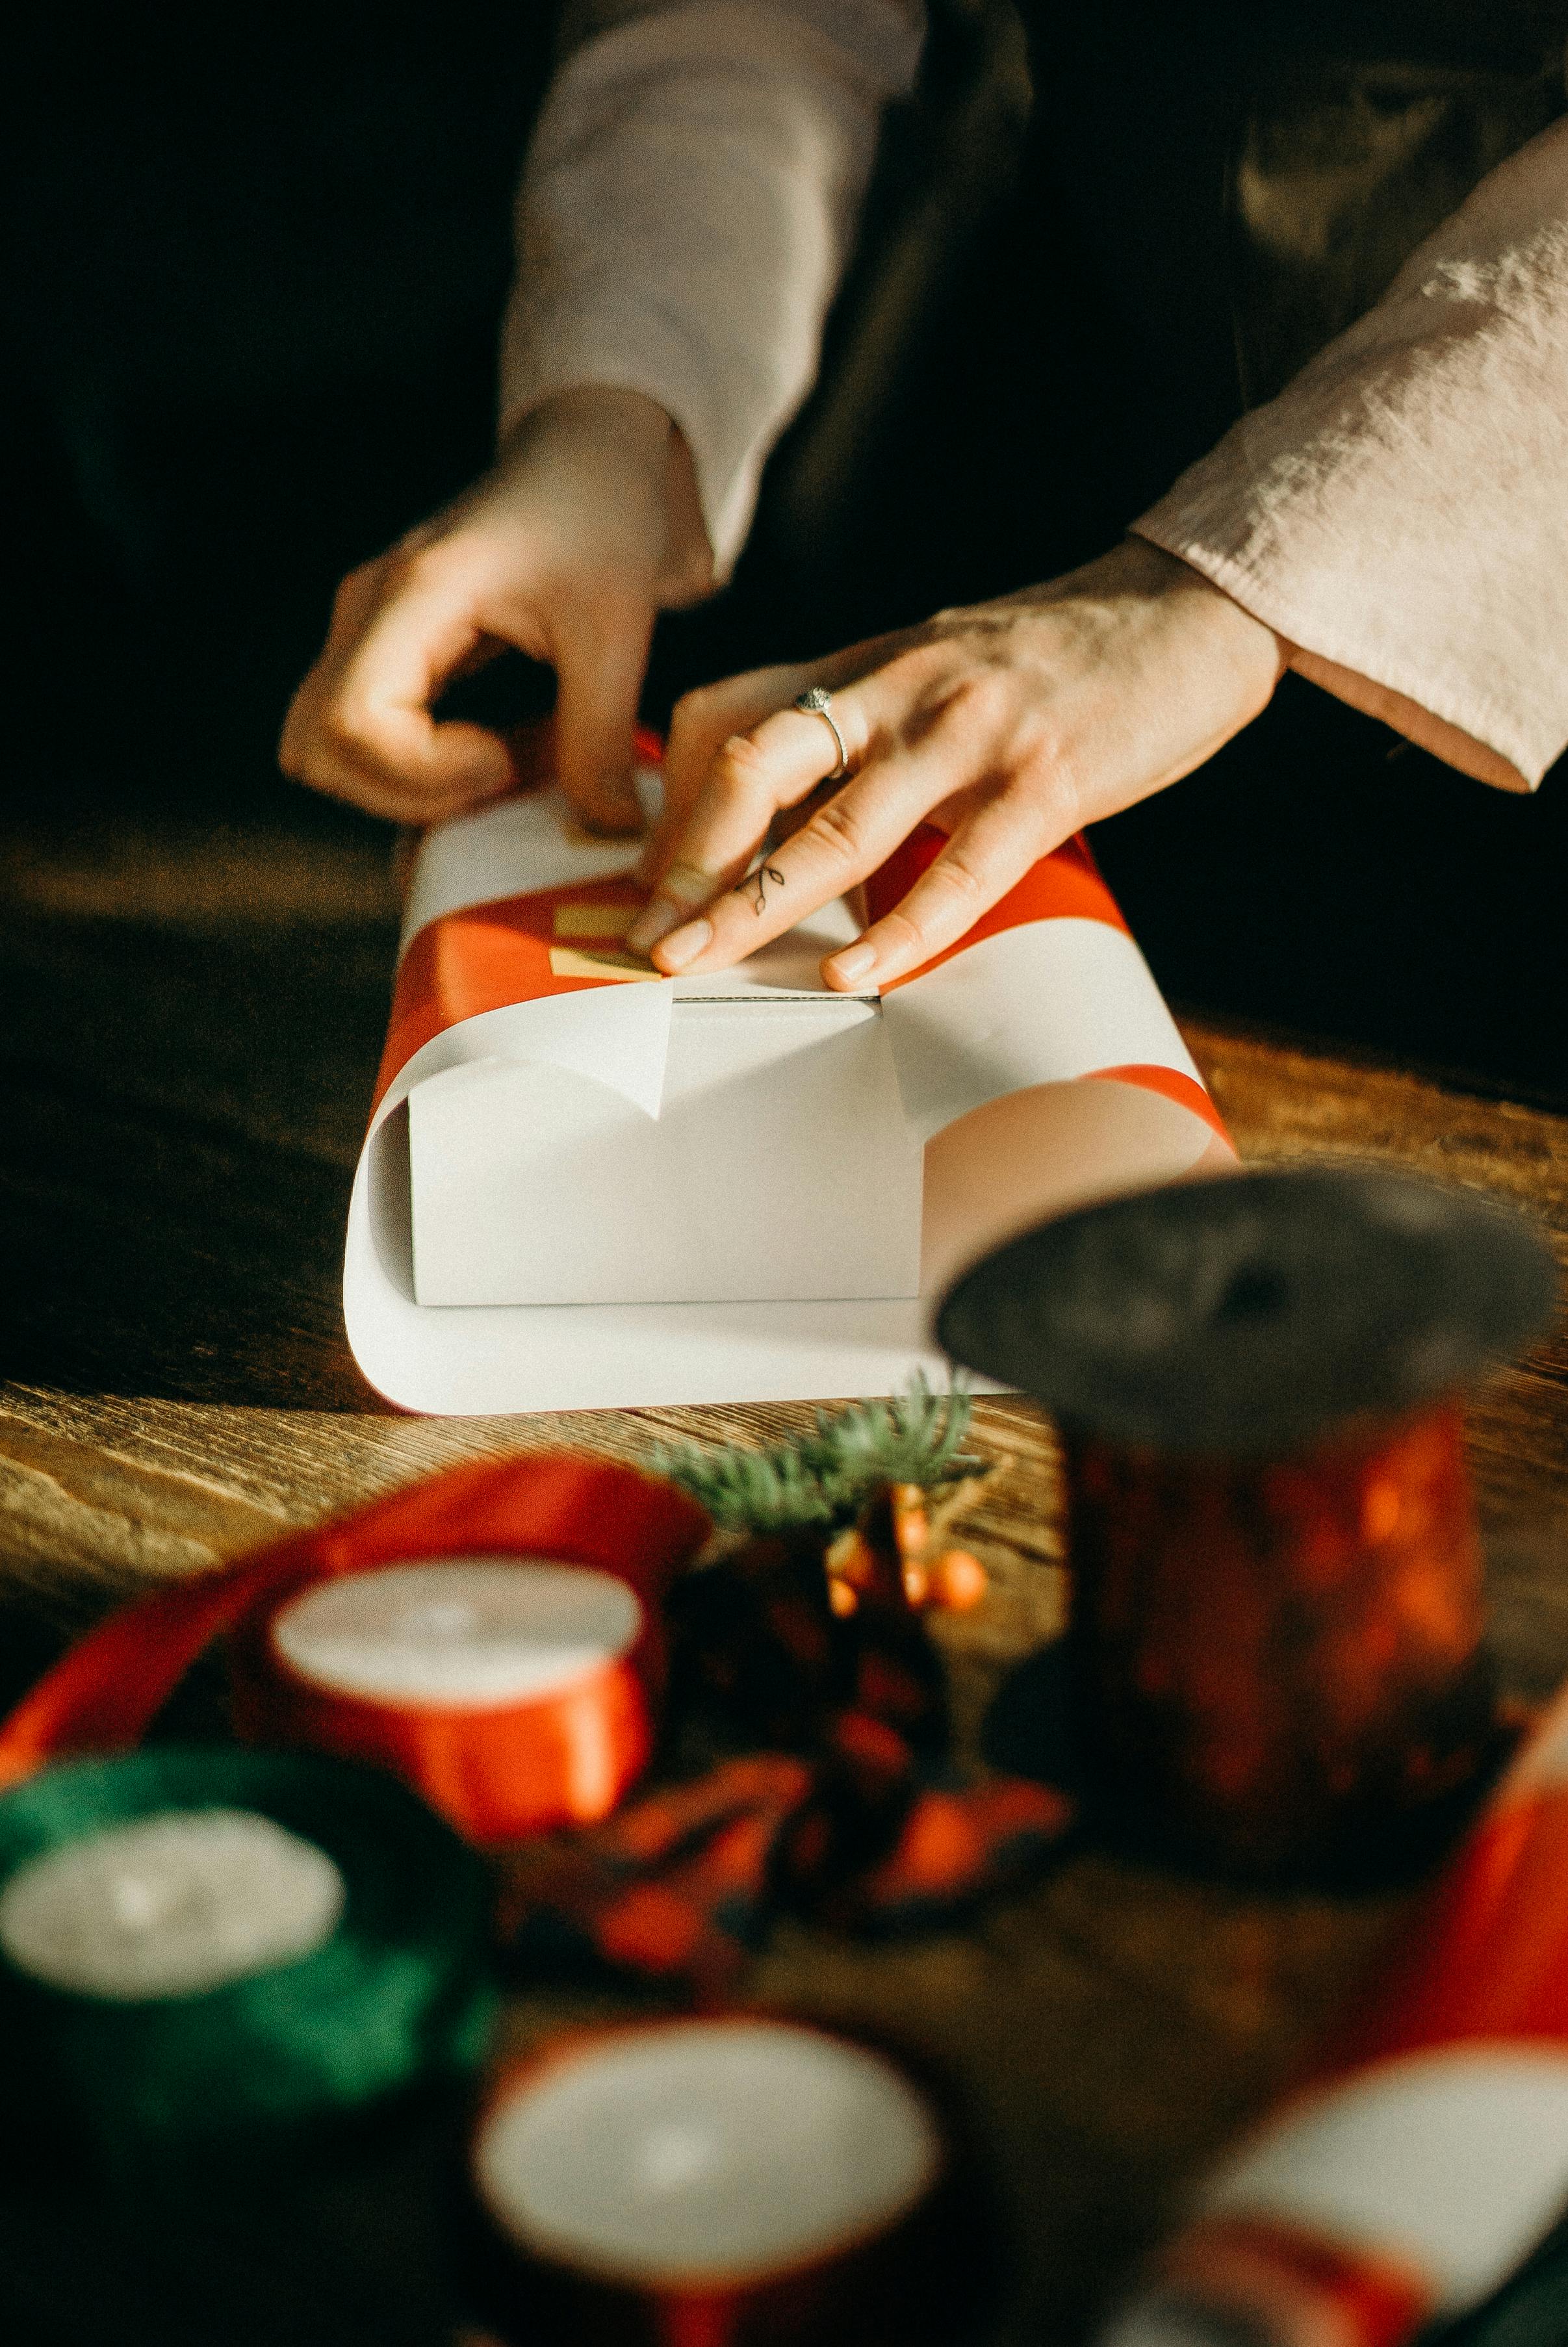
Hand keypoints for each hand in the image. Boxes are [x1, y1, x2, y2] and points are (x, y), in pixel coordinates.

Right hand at [280, 386, 711, 829]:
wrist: (588, 460)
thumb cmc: (600, 517)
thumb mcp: (617, 630)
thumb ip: (600, 736)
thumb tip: (606, 829)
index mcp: (414, 592)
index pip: (350, 722)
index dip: (420, 774)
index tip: (506, 761)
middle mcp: (366, 611)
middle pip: (317, 750)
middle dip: (409, 796)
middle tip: (506, 778)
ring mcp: (364, 631)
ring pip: (326, 752)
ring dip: (411, 790)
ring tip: (509, 764)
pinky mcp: (383, 652)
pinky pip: (363, 738)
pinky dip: (421, 773)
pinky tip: (502, 754)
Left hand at [627, 539, 1284, 985]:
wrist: (1191, 606)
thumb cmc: (1059, 659)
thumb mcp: (935, 669)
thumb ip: (863, 729)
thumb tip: (786, 816)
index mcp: (866, 666)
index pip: (728, 721)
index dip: (674, 806)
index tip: (649, 884)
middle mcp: (901, 689)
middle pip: (755, 766)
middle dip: (689, 860)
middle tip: (647, 940)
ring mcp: (972, 732)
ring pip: (837, 824)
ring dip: (756, 902)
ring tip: (699, 965)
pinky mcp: (1047, 779)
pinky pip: (957, 868)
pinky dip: (898, 928)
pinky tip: (852, 971)